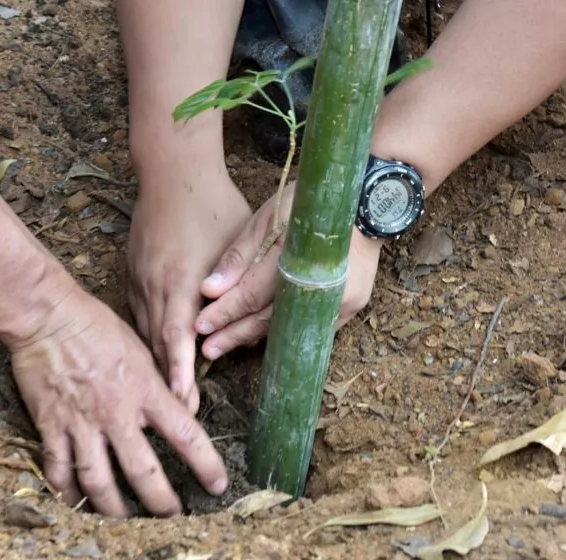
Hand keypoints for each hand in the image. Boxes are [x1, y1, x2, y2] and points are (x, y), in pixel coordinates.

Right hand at [9, 285, 227, 517]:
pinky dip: (66, 492)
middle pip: (143, 471)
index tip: (217, 484)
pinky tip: (75, 504)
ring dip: (115, 509)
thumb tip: (180, 409)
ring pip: (100, 481)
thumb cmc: (99, 328)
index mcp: (146, 391)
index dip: (205, 463)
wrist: (50, 318)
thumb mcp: (142, 351)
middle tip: (172, 517)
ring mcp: (82, 423)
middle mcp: (116, 413)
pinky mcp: (51, 426)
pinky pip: (59, 469)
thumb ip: (158, 385)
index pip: (185, 435)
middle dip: (161, 501)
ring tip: (125, 523)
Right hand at [126, 164, 250, 410]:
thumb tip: (247, 319)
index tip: (184, 401)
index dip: (181, 371)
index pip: (178, 337)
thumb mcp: (237, 241)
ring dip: (156, 361)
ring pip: (145, 330)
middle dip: (167, 379)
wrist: (171, 169)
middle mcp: (154, 285)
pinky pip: (138, 312)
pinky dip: (147, 337)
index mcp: (181, 280)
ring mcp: (139, 278)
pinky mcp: (133, 271)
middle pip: (157, 342)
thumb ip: (239, 282)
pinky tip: (154, 354)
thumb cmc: (211, 203)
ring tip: (167, 394)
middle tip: (176, 413)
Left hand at [194, 181, 381, 359]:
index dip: (224, 312)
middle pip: (269, 319)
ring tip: (227, 345)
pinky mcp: (352, 307)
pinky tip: (261, 335)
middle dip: (235, 334)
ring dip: (256, 336)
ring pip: (290, 327)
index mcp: (295, 255)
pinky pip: (310, 324)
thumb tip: (210, 290)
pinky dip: (284, 329)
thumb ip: (240, 255)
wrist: (366, 203)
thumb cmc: (309, 205)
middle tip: (208, 350)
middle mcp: (320, 283)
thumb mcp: (268, 218)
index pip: (252, 295)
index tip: (199, 326)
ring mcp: (340, 299)